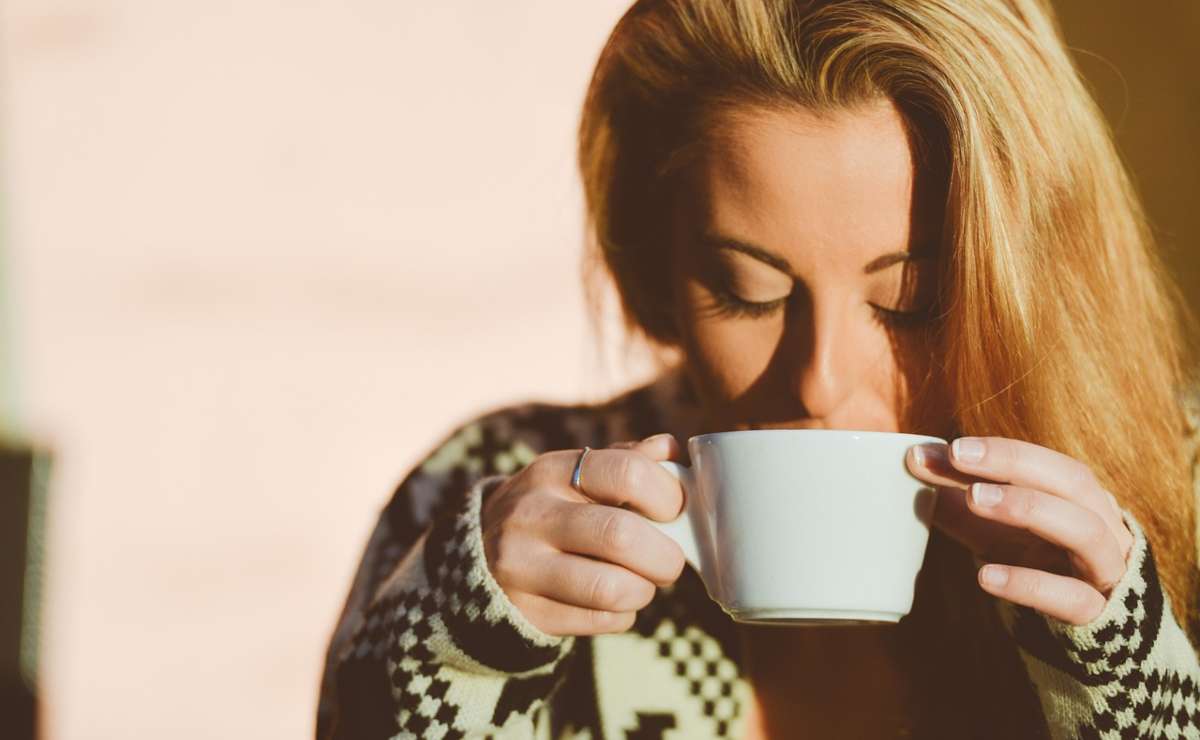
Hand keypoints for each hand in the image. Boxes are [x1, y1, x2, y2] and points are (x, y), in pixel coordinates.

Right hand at [480, 434, 686, 635]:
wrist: (479, 557)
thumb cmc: (552, 509)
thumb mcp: (576, 475)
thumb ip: (626, 460)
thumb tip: (672, 451)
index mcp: (552, 471)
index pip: (628, 473)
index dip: (668, 496)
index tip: (674, 511)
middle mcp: (531, 514)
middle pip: (621, 536)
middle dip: (664, 556)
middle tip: (669, 560)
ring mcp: (522, 567)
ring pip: (612, 588)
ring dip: (644, 590)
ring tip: (641, 582)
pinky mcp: (526, 611)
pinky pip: (599, 620)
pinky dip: (622, 615)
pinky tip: (614, 601)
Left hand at [906, 436, 1134, 624]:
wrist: (1084, 635)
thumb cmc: (1033, 564)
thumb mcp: (993, 528)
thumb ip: (957, 497)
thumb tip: (915, 459)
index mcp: (1079, 499)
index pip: (1045, 463)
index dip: (1001, 451)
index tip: (952, 447)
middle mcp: (1102, 525)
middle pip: (1072, 482)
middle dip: (1014, 464)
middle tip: (958, 456)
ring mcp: (1105, 570)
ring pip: (1084, 530)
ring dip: (1028, 507)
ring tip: (973, 498)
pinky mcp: (1097, 615)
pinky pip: (1071, 597)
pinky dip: (1028, 583)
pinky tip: (985, 576)